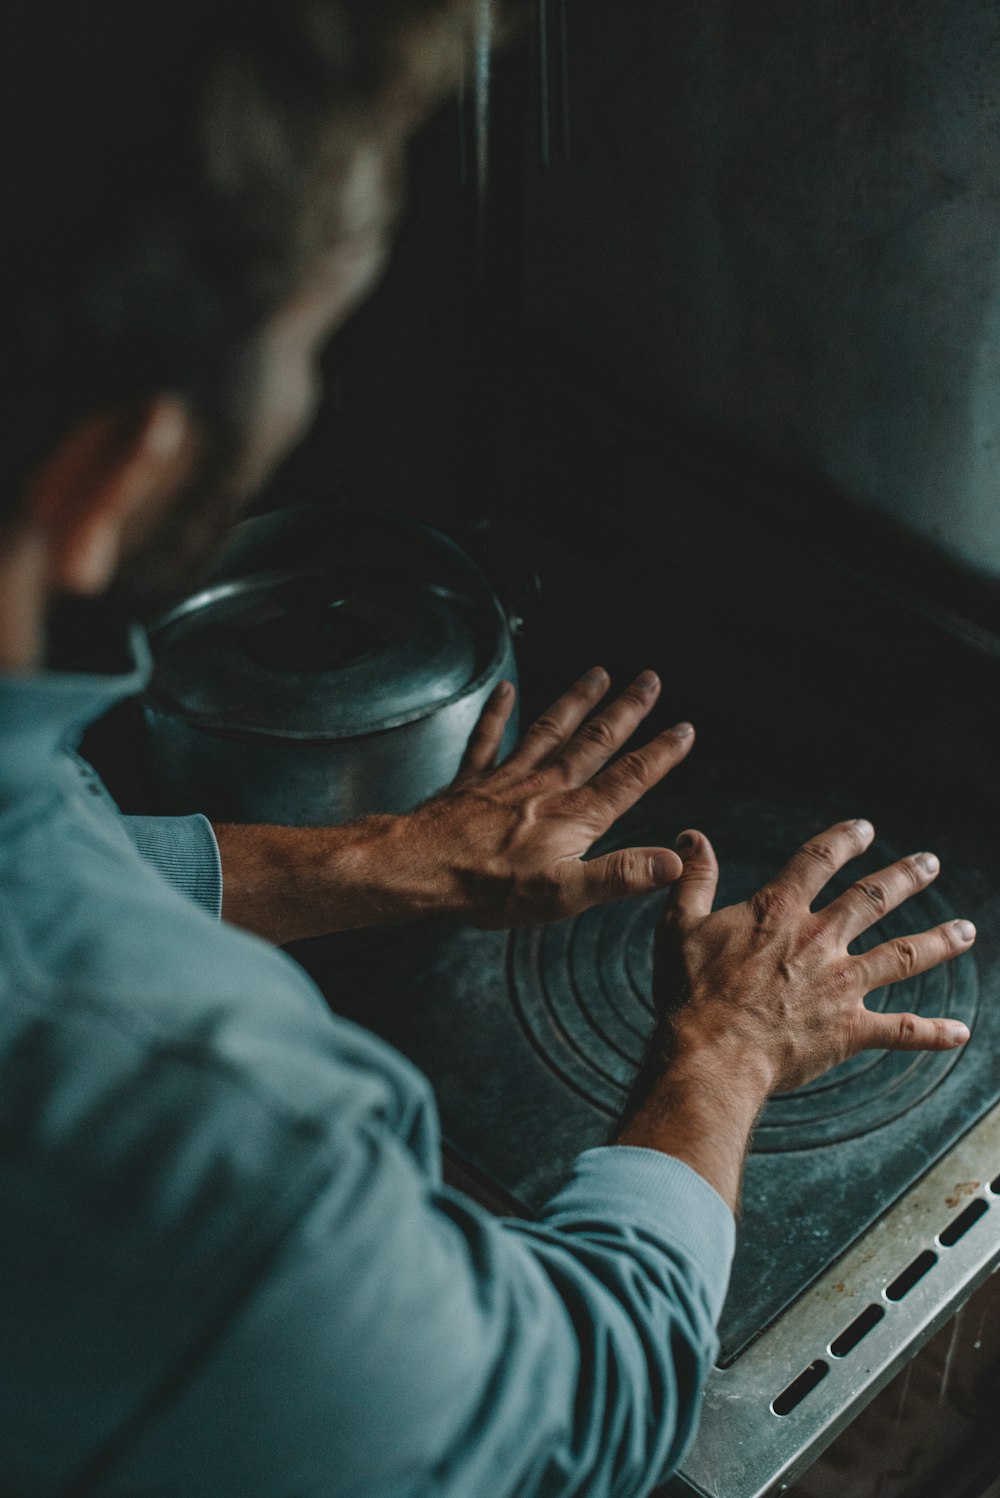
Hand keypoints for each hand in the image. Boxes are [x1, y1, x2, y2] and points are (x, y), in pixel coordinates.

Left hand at [406, 667, 695, 927]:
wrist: (423, 867)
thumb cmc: (491, 887)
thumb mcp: (566, 893)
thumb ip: (621, 874)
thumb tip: (674, 861)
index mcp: (574, 816)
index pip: (629, 778)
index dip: (660, 754)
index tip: (684, 730)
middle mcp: (546, 786)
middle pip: (595, 741)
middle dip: (626, 710)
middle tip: (649, 680)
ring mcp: (508, 778)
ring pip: (550, 729)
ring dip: (576, 700)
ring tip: (598, 673)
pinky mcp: (473, 780)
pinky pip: (488, 738)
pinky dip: (498, 712)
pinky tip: (506, 689)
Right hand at [655, 818, 973, 1093]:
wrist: (710, 1053)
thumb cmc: (689, 992)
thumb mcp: (679, 925)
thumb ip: (693, 879)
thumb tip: (692, 838)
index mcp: (778, 911)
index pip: (817, 860)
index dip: (843, 840)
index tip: (864, 828)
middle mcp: (818, 940)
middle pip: (872, 898)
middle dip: (905, 877)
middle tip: (930, 863)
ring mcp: (839, 985)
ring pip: (901, 956)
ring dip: (938, 941)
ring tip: (967, 929)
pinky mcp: (848, 1030)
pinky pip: (901, 1030)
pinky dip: (932, 1032)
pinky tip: (961, 1032)